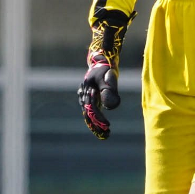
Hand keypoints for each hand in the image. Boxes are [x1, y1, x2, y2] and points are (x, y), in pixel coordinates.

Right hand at [80, 9, 131, 139]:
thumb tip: (110, 107)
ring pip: (88, 112)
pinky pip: (90, 109)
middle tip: (105, 135)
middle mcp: (84, 93)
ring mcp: (85, 94)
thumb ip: (110, 91)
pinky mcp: (89, 95)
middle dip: (96, 125)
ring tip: (104, 133)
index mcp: (88, 90)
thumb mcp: (110, 77)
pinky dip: (94, 117)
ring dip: (95, 123)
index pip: (92, 109)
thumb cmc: (107, 67)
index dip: (99, 119)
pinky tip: (100, 126)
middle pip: (88, 113)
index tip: (108, 126)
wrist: (101, 59)